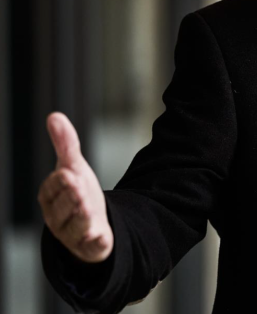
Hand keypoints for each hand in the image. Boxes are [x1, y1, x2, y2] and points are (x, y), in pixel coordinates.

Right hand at [38, 112, 113, 262]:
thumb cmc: (76, 192)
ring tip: (88, 209)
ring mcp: (73, 234)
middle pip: (62, 208)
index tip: (68, 173)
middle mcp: (57, 218)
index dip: (60, 183)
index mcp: (50, 197)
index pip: (52, 189)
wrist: (92, 221)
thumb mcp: (73, 166)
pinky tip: (100, 237)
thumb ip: (65, 144)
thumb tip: (54, 116)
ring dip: (81, 218)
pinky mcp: (90, 246)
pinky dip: (94, 243)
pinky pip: (90, 247)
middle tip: (78, 187)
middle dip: (71, 198)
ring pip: (75, 228)